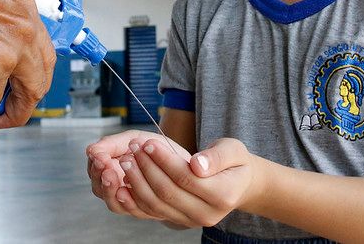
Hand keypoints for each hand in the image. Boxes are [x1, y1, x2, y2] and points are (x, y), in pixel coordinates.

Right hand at [86, 130, 190, 218]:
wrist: (186, 165)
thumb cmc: (159, 150)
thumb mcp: (136, 139)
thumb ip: (113, 143)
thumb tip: (90, 149)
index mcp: (112, 167)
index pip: (94, 169)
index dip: (94, 163)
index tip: (98, 154)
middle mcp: (118, 186)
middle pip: (98, 187)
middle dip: (99, 175)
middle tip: (104, 164)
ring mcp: (129, 199)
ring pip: (111, 201)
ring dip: (109, 189)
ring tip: (111, 174)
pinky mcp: (142, 209)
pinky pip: (129, 209)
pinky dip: (124, 201)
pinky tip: (123, 190)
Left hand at [116, 137, 262, 226]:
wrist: (238, 184)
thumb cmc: (235, 162)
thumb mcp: (233, 150)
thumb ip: (217, 156)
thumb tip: (197, 164)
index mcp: (223, 195)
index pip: (186, 178)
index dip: (165, 160)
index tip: (149, 143)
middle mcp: (207, 214)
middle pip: (168, 192)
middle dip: (147, 168)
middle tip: (132, 148)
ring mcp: (192, 221)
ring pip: (157, 204)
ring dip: (138, 181)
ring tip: (127, 160)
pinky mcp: (180, 221)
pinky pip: (153, 212)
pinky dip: (137, 197)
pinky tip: (125, 181)